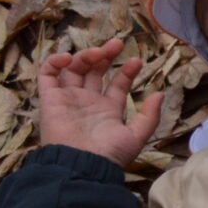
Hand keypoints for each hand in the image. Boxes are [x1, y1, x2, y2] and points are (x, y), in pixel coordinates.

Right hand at [36, 37, 163, 168]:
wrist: (83, 164)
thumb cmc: (110, 154)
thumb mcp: (137, 136)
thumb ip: (149, 116)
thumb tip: (160, 93)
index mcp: (108, 110)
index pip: (117, 84)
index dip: (126, 71)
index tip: (137, 61)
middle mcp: (87, 102)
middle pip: (94, 71)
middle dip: (105, 55)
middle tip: (117, 44)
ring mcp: (69, 99)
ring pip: (74, 69)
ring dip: (85, 56)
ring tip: (98, 52)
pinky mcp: (50, 98)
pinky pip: (48, 74)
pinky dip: (54, 61)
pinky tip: (68, 57)